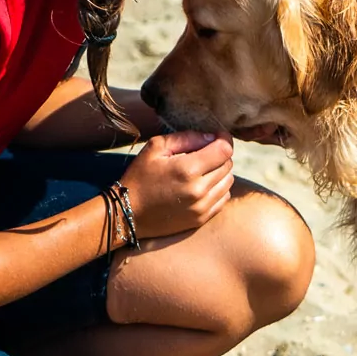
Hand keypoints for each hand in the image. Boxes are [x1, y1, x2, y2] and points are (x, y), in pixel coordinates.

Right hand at [119, 131, 234, 239]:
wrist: (128, 214)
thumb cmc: (139, 177)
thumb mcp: (155, 148)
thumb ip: (186, 138)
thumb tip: (211, 137)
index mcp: (187, 169)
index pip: (224, 150)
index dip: (224, 139)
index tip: (217, 136)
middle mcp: (198, 190)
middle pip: (228, 165)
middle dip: (220, 155)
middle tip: (205, 152)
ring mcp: (201, 207)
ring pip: (228, 182)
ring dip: (220, 172)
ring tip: (203, 169)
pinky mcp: (201, 219)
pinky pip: (223, 198)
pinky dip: (218, 188)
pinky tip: (203, 185)